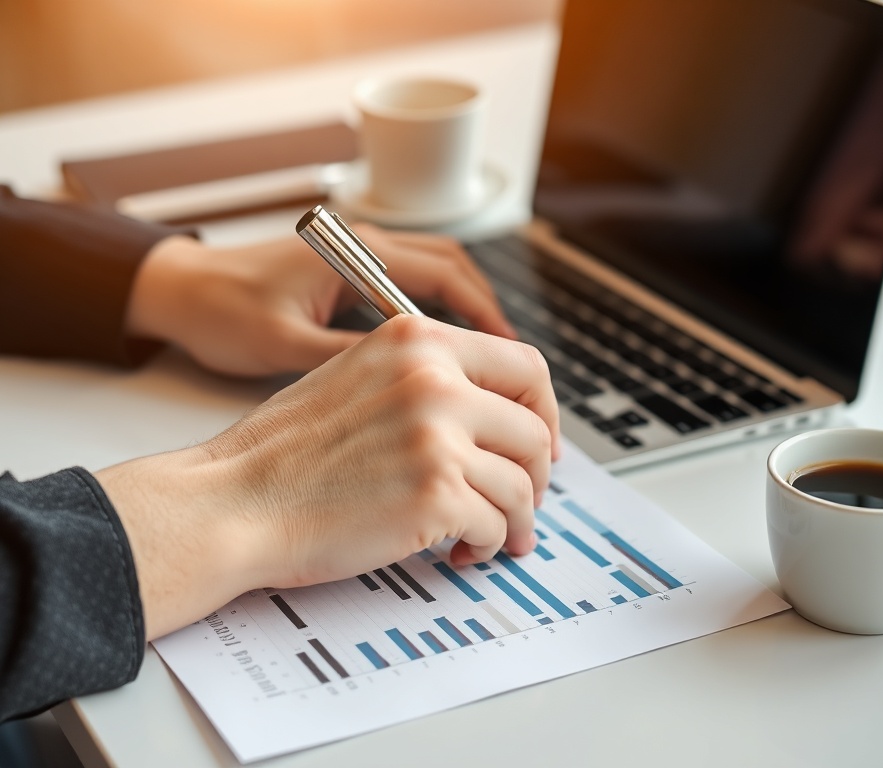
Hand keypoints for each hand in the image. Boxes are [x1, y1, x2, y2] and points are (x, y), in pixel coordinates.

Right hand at [97, 316, 559, 639]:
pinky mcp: (435, 493)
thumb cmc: (283, 453)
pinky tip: (462, 552)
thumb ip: (428, 382)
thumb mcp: (359, 378)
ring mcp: (437, 436)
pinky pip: (496, 524)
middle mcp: (434, 379)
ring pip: (522, 484)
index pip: (524, 365)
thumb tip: (494, 415)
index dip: (542, 413)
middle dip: (536, 475)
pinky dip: (488, 545)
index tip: (536, 442)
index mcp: (417, 341)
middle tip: (522, 501)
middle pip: (534, 430)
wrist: (233, 501)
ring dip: (515, 520)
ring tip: (493, 537)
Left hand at [125, 227, 514, 376]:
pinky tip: (441, 352)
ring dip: (464, 309)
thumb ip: (346, 360)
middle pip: (452, 266)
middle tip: (510, 360)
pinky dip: (436, 312)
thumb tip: (408, 387)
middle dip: (486, 311)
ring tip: (487, 359)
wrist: (178, 290)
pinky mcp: (348, 273)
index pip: (444, 275)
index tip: (510, 354)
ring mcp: (358, 256)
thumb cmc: (221, 313)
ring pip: (435, 272)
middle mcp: (366, 246)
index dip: (485, 315)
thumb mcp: (285, 345)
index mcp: (357, 254)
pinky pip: (409, 285)